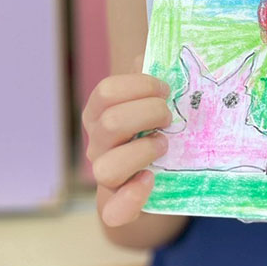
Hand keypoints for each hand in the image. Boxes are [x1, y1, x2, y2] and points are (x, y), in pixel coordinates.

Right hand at [82, 56, 171, 227]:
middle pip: (109, 123)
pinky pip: (113, 209)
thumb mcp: (154, 103)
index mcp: (101, 114)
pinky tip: (150, 180)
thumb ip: (152, 80)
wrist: (158, 183)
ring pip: (107, 166)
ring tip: (164, 146)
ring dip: (142, 152)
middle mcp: (97, 145)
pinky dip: (132, 196)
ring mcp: (104, 176)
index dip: (140, 86)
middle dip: (148, 114)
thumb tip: (149, 56)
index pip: (107, 92)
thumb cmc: (155, 131)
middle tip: (169, 118)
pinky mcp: (115, 206)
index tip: (166, 89)